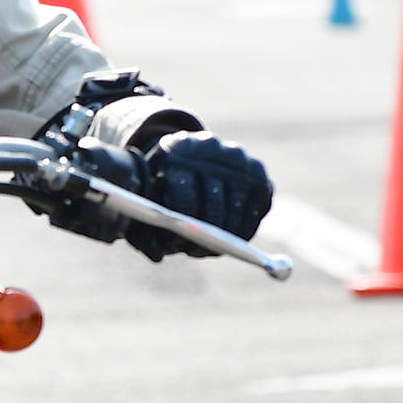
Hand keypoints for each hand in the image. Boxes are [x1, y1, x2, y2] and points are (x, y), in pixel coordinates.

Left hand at [131, 131, 273, 259]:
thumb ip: (144, 227)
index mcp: (177, 148)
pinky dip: (240, 232)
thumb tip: (157, 255)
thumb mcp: (146, 198)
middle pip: (214, 204)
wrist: (187, 154)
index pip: (184, 193)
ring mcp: (238, 158)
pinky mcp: (257, 173)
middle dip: (203, 234)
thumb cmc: (162, 182)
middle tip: (191, 248)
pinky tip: (224, 238)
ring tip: (204, 246)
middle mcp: (213, 147)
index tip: (173, 241)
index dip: (180, 224)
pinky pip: (253, 213)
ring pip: (236, 211)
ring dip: (222, 237)